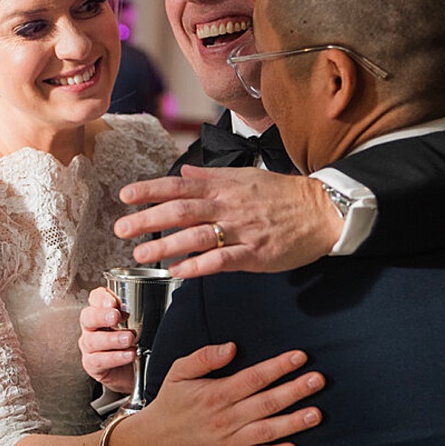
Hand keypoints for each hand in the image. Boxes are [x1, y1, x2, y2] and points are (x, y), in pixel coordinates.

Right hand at [80, 286, 137, 392]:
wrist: (133, 373)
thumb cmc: (135, 344)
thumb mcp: (140, 326)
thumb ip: (142, 314)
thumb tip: (159, 304)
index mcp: (102, 313)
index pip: (95, 298)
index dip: (101, 298)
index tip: (114, 302)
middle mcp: (92, 328)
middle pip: (88, 318)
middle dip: (102, 316)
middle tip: (116, 316)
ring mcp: (90, 347)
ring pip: (93, 340)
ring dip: (112, 338)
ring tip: (129, 338)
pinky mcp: (92, 365)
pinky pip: (99, 360)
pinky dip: (115, 357)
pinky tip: (129, 355)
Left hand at [115, 168, 342, 276]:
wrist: (323, 210)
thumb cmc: (286, 195)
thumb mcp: (248, 177)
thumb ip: (214, 177)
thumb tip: (186, 172)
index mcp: (225, 188)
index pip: (179, 186)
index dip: (150, 191)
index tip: (125, 197)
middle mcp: (228, 207)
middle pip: (180, 211)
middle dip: (147, 220)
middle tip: (121, 229)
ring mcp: (242, 231)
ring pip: (196, 236)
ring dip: (165, 245)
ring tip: (141, 254)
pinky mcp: (255, 254)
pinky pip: (222, 260)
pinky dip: (198, 266)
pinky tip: (179, 273)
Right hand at [145, 342, 325, 445]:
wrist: (158, 440)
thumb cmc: (173, 402)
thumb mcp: (180, 371)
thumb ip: (205, 357)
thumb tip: (231, 347)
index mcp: (215, 394)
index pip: (253, 378)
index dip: (278, 367)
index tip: (300, 357)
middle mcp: (224, 418)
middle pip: (265, 403)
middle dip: (294, 391)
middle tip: (318, 380)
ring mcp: (228, 441)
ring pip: (266, 431)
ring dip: (293, 423)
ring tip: (316, 414)